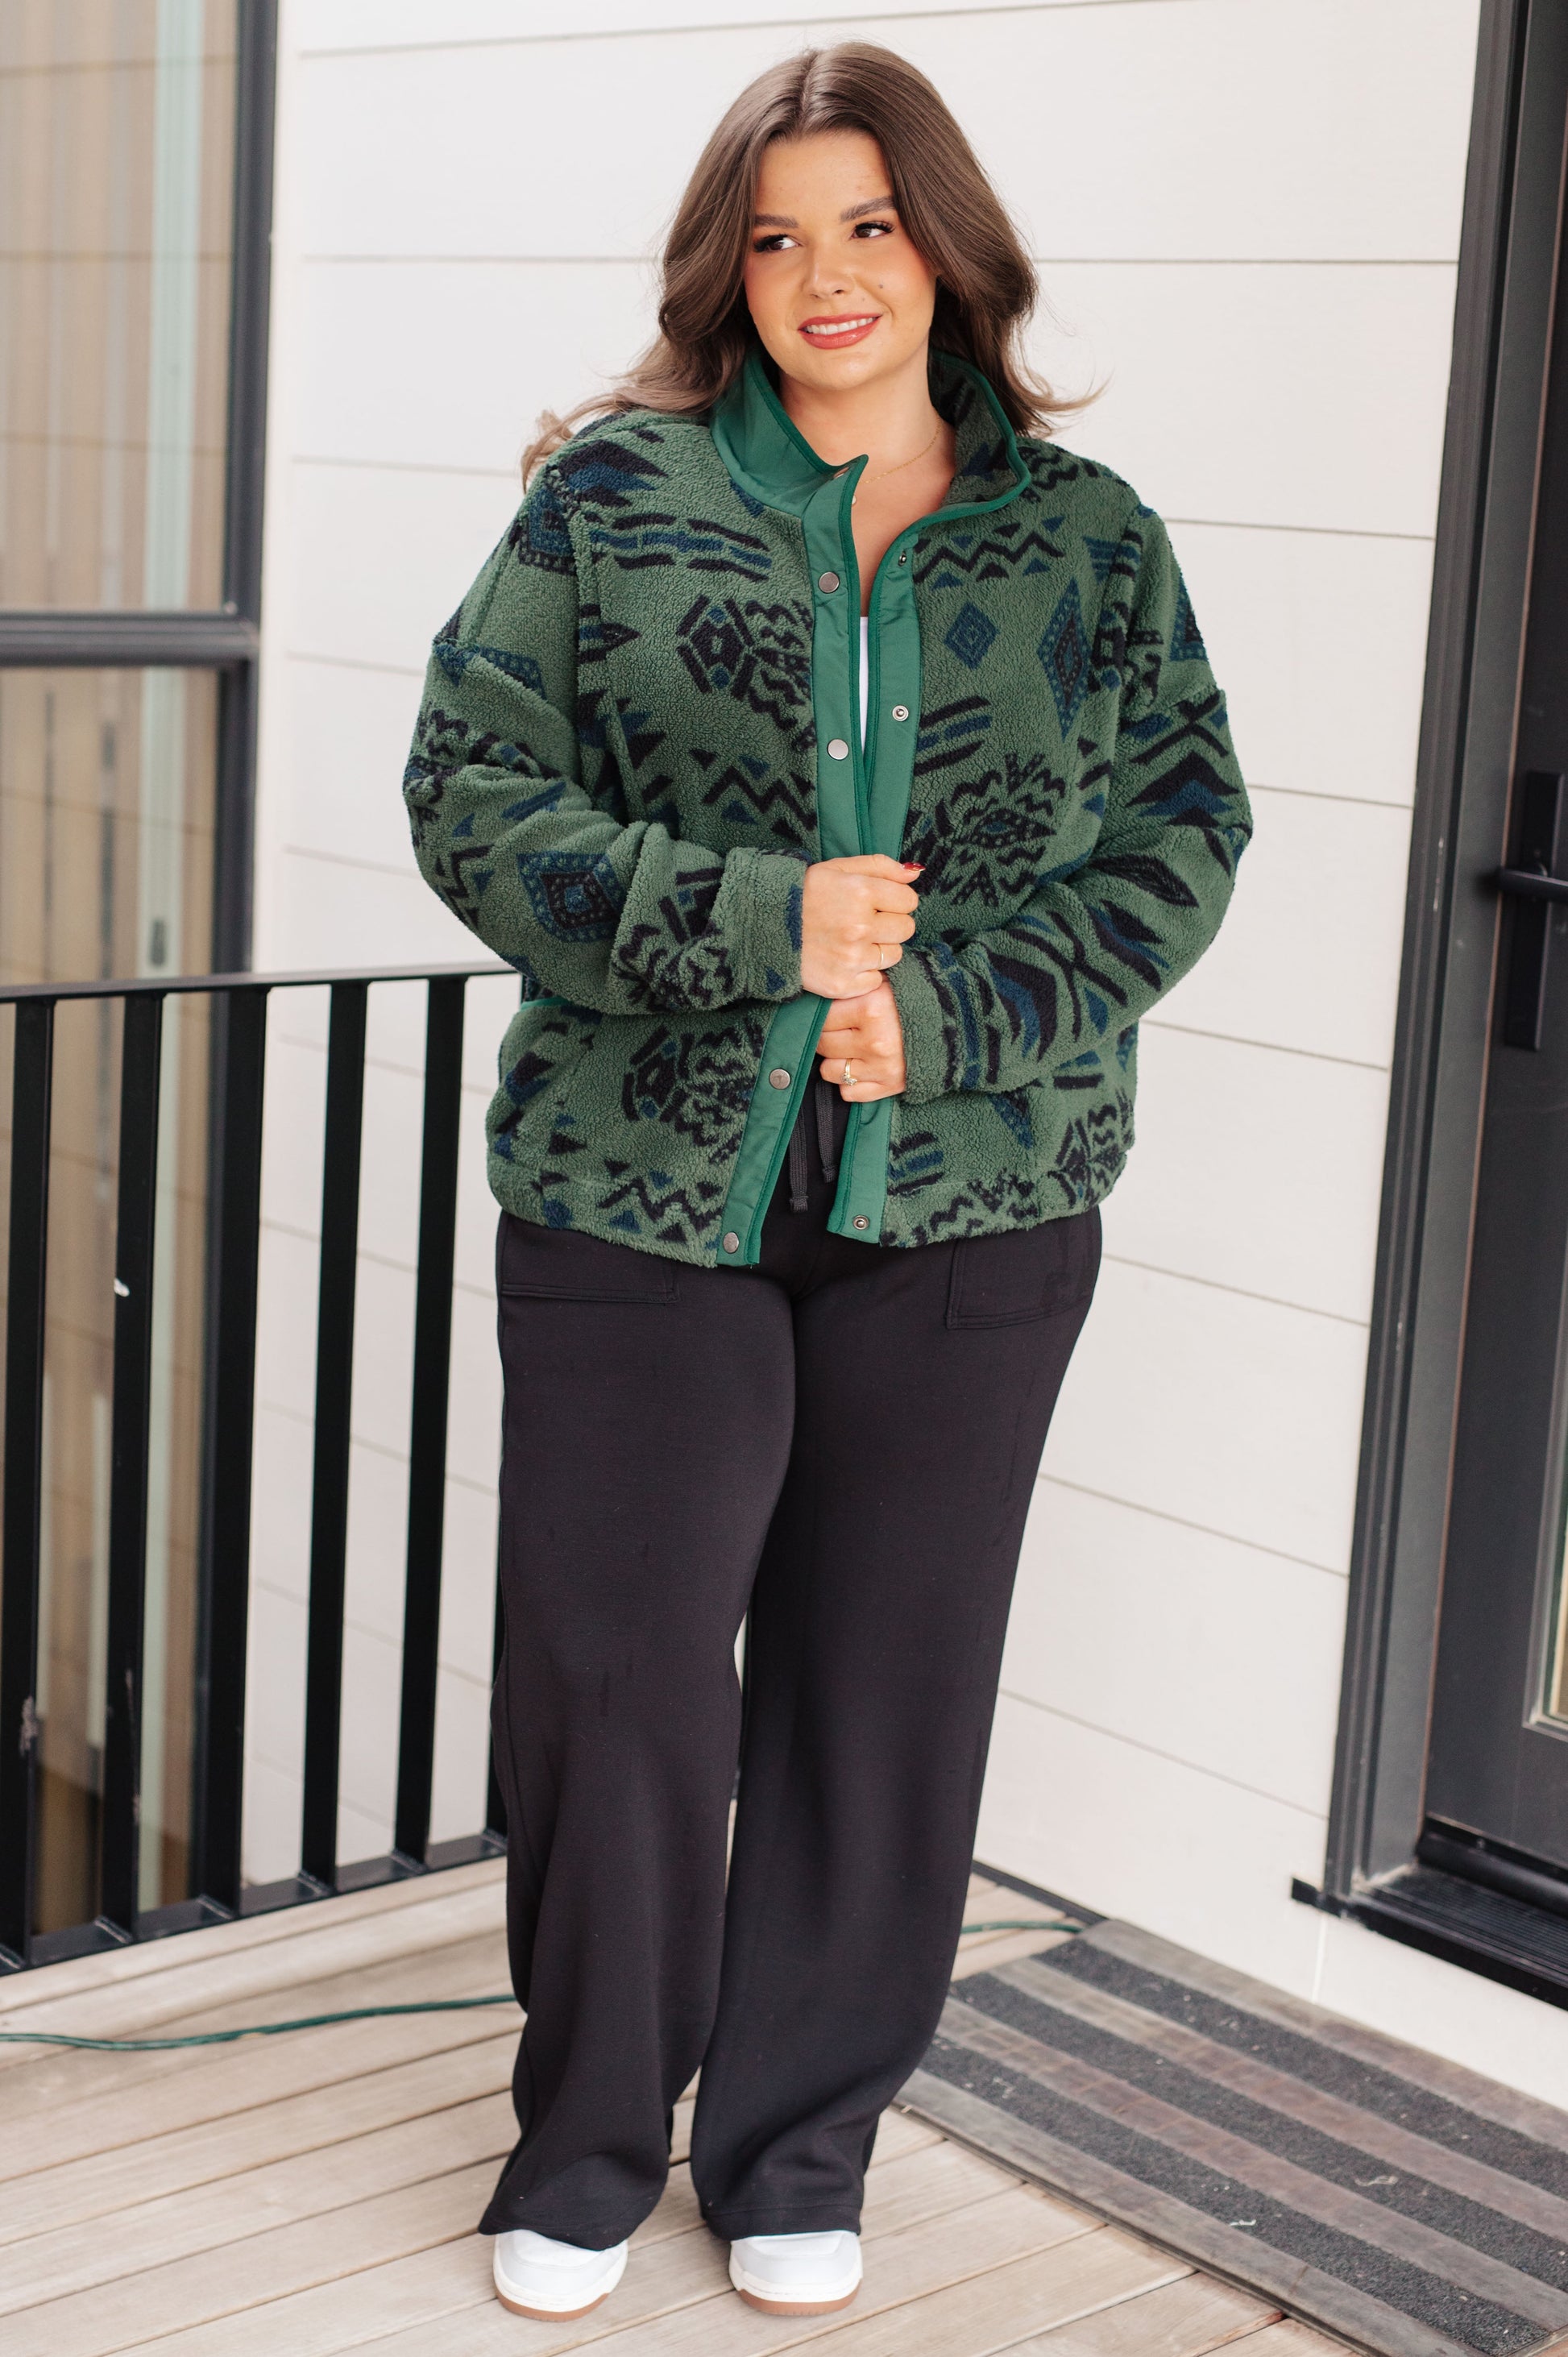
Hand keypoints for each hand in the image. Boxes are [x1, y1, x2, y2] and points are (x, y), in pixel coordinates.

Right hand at [800, 855, 920, 998]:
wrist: (762, 926)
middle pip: (906, 928)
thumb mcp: (838, 868)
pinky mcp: (841, 984)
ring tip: (852, 941)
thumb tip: (915, 872)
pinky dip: (864, 973)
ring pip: (894, 956)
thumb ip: (880, 866)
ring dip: (878, 949)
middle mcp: (858, 926)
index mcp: (861, 892)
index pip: (909, 900)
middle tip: (865, 922)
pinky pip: (875, 981)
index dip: (895, 900)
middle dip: (890, 924)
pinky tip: (844, 960)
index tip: (877, 902)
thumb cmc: (803, 894)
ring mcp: (850, 958)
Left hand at [816, 978, 906, 1101]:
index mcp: (871, 1008)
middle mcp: (874, 1040)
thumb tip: (816, 1000)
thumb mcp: (883, 984)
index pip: (822, 1017)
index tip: (833, 1014)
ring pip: (830, 1071)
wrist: (953, 1025)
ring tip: (851, 1050)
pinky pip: (849, 1092)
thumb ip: (853, 990)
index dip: (823, 1015)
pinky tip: (862, 1067)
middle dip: (828, 1037)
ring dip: (836, 1061)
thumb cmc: (912, 1001)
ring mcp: (881, 1067)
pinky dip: (850, 1082)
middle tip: (842, 1031)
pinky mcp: (890, 1086)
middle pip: (823, 1044)